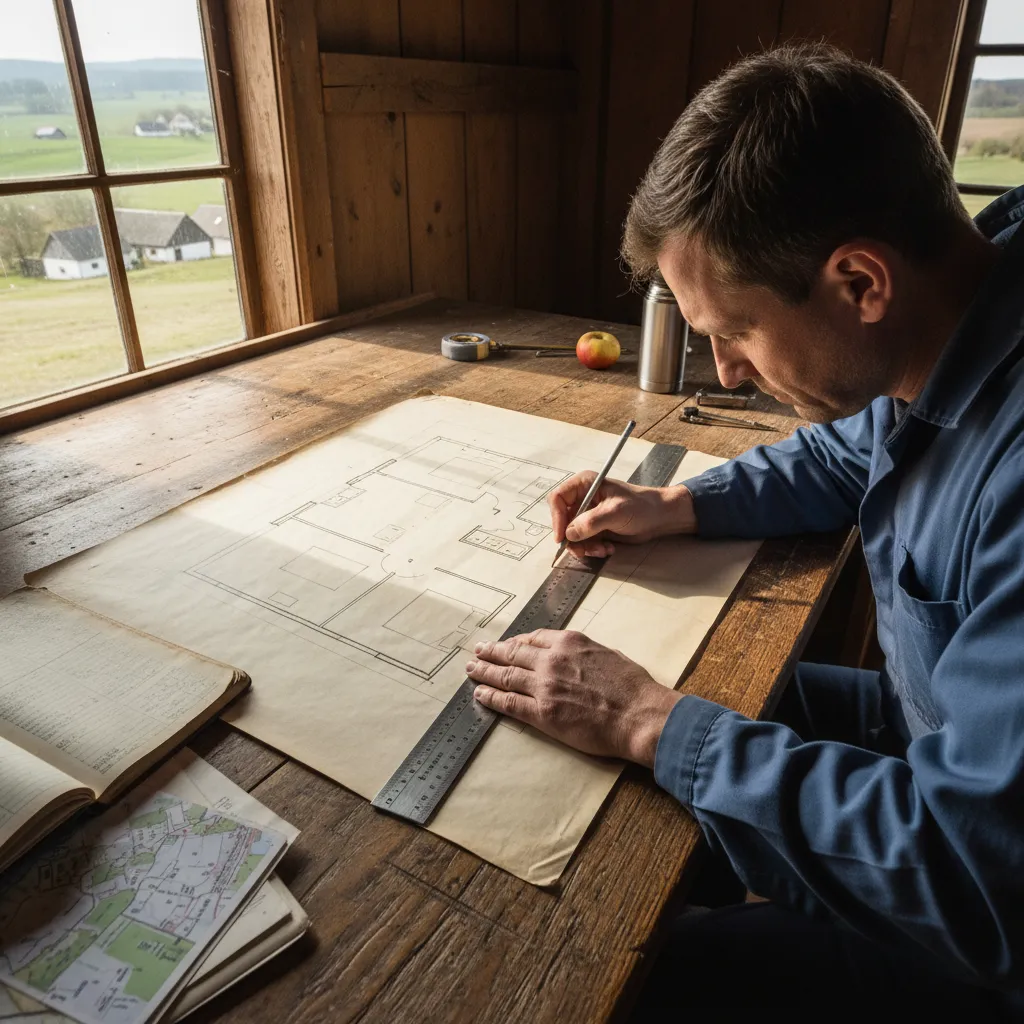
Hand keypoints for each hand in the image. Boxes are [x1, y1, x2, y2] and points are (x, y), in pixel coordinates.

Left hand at [465, 630, 681, 766]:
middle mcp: (551, 660)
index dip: (515, 642)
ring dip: (484, 672)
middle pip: (513, 653)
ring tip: (471, 670)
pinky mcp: (542, 713)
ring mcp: (544, 686)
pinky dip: (491, 697)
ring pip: (505, 676)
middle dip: (492, 652)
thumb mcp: (607, 654)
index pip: (533, 638)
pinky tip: (480, 695)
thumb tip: (575, 657)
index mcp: (569, 643)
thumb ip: (583, 653)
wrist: (639, 714)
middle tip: (478, 650)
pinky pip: (509, 702)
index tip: (506, 644)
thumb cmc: (632, 686)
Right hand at [548, 474, 695, 558]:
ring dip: (584, 546)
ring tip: (602, 549)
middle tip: (585, 549)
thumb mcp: (615, 512)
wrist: (659, 518)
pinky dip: (592, 549)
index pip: (558, 499)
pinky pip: (582, 542)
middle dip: (573, 538)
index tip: (562, 537)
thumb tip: (569, 534)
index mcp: (584, 484)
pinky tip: (608, 548)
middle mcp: (582, 498)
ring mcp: (588, 514)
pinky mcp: (594, 528)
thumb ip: (591, 522)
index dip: (556, 518)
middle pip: (562, 520)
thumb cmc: (641, 506)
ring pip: (571, 535)